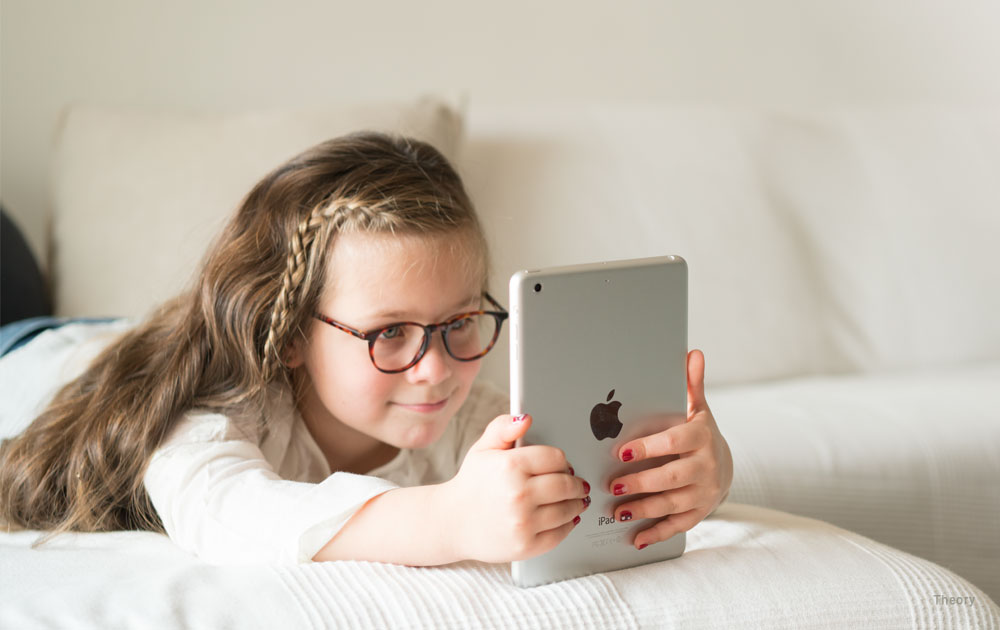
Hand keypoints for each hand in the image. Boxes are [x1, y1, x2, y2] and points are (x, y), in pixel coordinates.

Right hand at [444, 414, 590, 562]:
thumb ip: (503, 427)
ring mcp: (523, 522)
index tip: (562, 465)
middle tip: (577, 483)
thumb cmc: (472, 484)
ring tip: (577, 500)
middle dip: (575, 483)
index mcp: (509, 466)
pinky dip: (568, 525)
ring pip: (567, 509)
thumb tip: (525, 418)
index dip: (562, 461)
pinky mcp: (526, 546)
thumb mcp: (483, 449)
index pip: (555, 458)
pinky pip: (560, 533)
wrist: (452, 522)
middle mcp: (518, 494)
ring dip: (576, 504)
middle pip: (566, 484)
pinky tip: (567, 518)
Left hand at [608, 349, 732, 549]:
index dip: (648, 449)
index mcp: (700, 437)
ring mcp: (703, 492)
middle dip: (640, 483)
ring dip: (643, 509)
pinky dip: (656, 533)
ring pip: (672, 504)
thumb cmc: (699, 433)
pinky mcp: (699, 512)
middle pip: (670, 477)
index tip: (620, 452)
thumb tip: (693, 353)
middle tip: (611, 486)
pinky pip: (677, 526)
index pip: (674, 443)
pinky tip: (634, 538)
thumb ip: (691, 385)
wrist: (723, 465)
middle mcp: (705, 466)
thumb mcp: (697, 409)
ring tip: (616, 511)